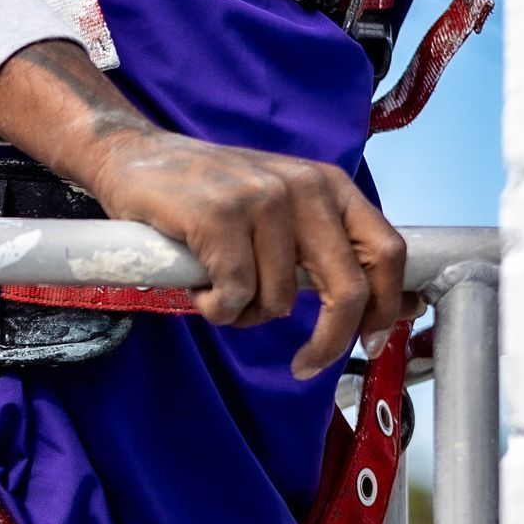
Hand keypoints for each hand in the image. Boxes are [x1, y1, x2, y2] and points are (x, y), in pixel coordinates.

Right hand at [85, 130, 412, 379]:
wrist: (136, 156)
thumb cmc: (208, 195)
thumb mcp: (281, 208)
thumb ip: (323, 250)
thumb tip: (379, 311)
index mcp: (330, 186)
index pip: (387, 251)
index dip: (387, 306)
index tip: (369, 343)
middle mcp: (305, 187)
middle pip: (347, 288)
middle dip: (329, 341)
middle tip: (304, 366)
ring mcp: (263, 199)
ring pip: (277, 301)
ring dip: (244, 312)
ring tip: (218, 286)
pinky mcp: (221, 217)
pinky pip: (233, 297)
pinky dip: (214, 307)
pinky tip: (198, 283)